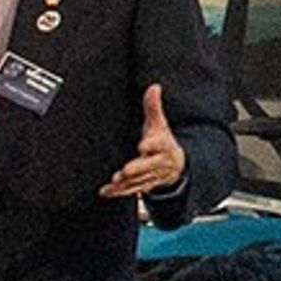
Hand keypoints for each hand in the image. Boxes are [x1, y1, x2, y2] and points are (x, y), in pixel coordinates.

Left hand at [100, 82, 188, 200]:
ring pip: (139, 181)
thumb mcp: (159, 124)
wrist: (174, 166)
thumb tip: (153, 87)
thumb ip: (153, 107)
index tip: (143, 145)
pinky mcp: (141, 185)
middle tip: (126, 170)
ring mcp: (150, 176)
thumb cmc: (162, 142)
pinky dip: (118, 192)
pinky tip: (106, 191)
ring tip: (116, 179)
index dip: (152, 145)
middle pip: (149, 167)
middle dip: (138, 168)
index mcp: (163, 147)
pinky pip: (130, 191)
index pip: (160, 145)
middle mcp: (158, 163)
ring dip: (127, 182)